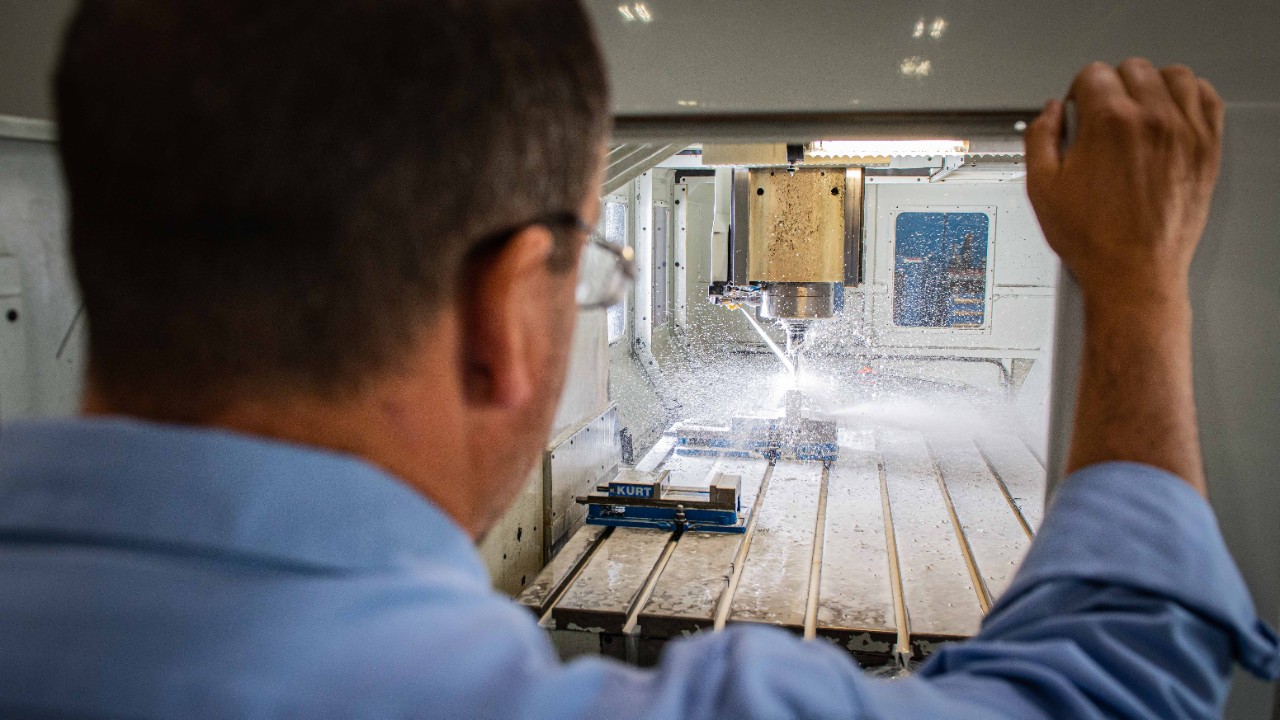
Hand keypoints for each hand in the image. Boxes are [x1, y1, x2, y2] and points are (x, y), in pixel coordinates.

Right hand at [1025, 59, 1223, 307]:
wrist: (1132, 272)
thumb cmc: (1092, 239)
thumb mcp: (1042, 187)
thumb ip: (1040, 138)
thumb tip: (1050, 114)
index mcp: (1108, 122)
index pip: (1092, 74)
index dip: (1078, 93)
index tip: (1078, 112)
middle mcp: (1151, 119)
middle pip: (1132, 69)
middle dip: (1112, 88)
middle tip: (1103, 116)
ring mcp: (1184, 132)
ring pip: (1172, 76)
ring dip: (1152, 86)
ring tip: (1138, 109)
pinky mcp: (1206, 148)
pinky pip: (1206, 98)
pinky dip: (1190, 96)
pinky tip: (1173, 111)